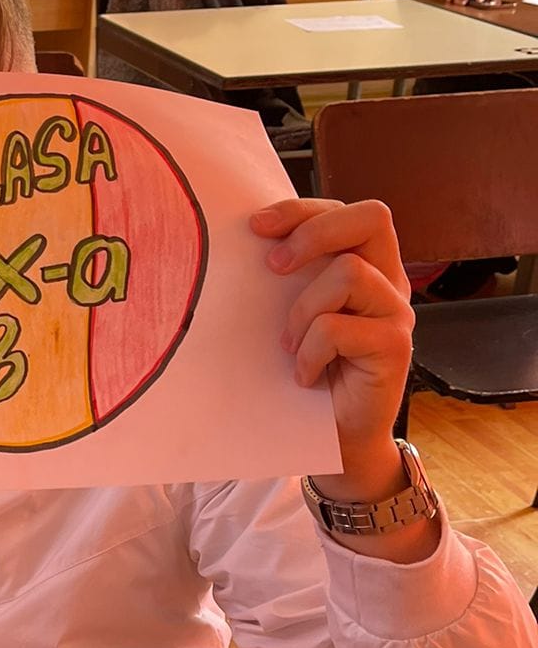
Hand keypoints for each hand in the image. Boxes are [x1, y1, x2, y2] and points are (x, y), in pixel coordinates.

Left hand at [249, 198, 412, 495]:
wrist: (337, 437)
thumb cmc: (311, 370)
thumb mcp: (297, 313)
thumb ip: (292, 277)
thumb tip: (250, 238)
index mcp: (368, 265)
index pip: (348, 211)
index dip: (303, 210)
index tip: (256, 226)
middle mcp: (390, 281)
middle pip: (371, 218)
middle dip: (314, 232)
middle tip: (275, 266)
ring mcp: (397, 312)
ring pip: (348, 272)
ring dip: (304, 309)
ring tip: (291, 344)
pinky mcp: (395, 346)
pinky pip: (337, 328)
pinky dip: (309, 352)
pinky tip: (305, 375)